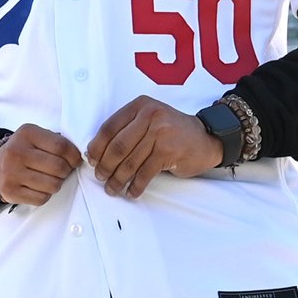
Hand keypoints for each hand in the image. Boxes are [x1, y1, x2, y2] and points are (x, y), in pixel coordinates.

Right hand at [0, 123, 82, 206]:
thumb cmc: (24, 150)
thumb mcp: (37, 137)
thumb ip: (56, 142)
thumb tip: (80, 156)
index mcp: (27, 133)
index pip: (61, 146)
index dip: (74, 156)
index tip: (75, 160)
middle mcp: (17, 152)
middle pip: (58, 167)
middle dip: (66, 171)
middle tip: (62, 170)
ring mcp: (11, 172)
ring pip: (53, 185)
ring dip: (56, 184)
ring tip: (49, 178)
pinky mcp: (10, 191)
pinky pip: (42, 198)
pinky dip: (45, 195)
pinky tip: (38, 187)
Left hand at [85, 96, 222, 198]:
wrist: (206, 138)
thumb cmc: (172, 132)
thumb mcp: (149, 119)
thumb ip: (127, 129)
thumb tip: (98, 153)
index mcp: (140, 106)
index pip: (109, 127)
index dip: (97, 146)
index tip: (91, 160)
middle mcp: (149, 116)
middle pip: (117, 145)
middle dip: (105, 165)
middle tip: (100, 176)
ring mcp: (160, 133)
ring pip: (130, 161)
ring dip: (118, 179)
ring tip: (112, 188)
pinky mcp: (169, 151)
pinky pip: (145, 173)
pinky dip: (136, 185)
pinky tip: (131, 192)